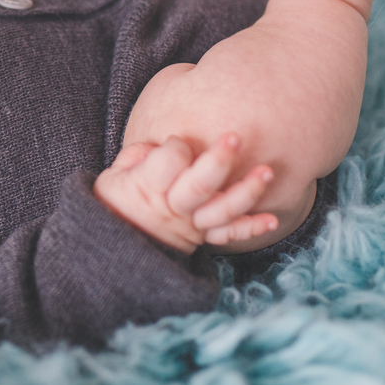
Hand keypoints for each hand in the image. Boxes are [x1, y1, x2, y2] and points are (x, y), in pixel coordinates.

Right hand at [92, 134, 277, 253]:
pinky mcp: (203, 236)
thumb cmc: (115, 200)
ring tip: (267, 172)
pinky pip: (228, 235)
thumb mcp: (112, 176)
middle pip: (199, 185)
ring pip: (222, 210)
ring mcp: (191, 224)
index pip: (168, 162)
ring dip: (247, 192)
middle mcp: (173, 208)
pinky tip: (272, 219)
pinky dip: (250, 228)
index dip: (175, 147)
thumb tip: (161, 146)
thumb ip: (136, 157)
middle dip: (218, 161)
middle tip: (235, 138)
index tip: (174, 142)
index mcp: (147, 188)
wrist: (115, 246)